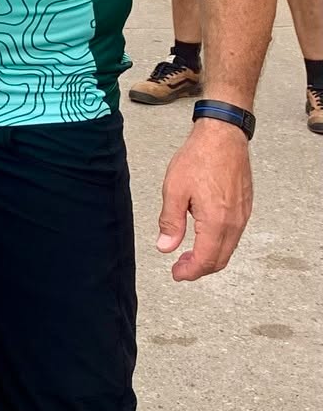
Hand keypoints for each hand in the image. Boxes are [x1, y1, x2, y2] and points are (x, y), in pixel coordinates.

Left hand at [156, 118, 252, 280]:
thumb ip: (170, 222)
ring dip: (210, 256)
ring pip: (229, 248)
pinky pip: (234, 235)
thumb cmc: (198, 158)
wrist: (223, 136)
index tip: (176, 274)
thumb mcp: (174, 190)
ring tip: (188, 254)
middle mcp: (235, 222)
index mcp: (217, 221)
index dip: (190, 271)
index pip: (206, 259)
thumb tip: (166, 247)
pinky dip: (219, 243)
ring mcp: (243, 215)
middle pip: (220, 259)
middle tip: (180, 268)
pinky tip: (203, 236)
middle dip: (200, 268)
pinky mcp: (245, 207)